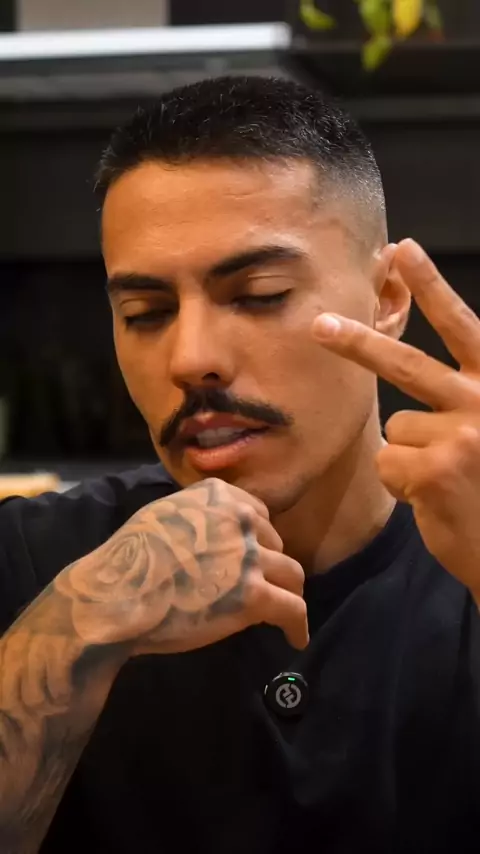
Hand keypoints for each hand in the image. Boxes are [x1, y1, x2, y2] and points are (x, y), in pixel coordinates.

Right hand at [55, 478, 307, 652]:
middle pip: (275, 544)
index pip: (258, 513)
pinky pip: (293, 609)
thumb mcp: (163, 514)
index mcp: (217, 496)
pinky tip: (296, 638)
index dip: (257, 538)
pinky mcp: (254, 595)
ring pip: (292, 574)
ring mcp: (249, 557)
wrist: (117, 596)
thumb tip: (210, 532)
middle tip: (260, 587)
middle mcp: (240, 519)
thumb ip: (196, 515)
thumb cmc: (129, 560)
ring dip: (289, 592)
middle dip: (269, 565)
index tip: (253, 557)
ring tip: (284, 611)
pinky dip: (297, 625)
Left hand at [313, 238, 479, 600]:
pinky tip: (436, 497)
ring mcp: (463, 435)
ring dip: (409, 456)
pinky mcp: (436, 471)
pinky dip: (402, 483)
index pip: (462, 327)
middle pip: (405, 364)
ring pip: (393, 430)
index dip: (431, 287)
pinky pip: (387, 463)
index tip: (403, 249)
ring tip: (448, 479)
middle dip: (357, 342)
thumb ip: (459, 398)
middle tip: (319, 324)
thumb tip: (405, 387)